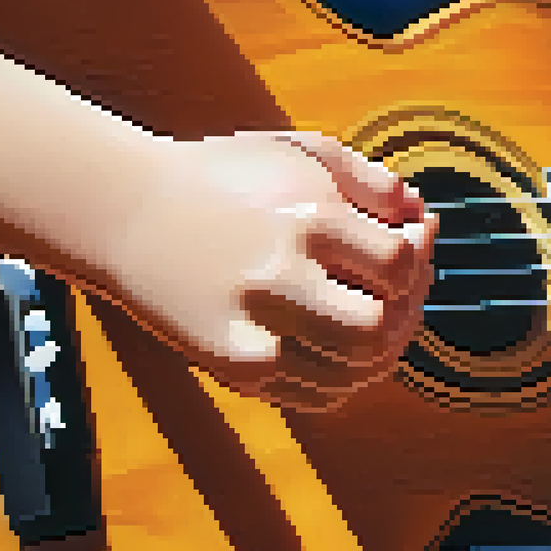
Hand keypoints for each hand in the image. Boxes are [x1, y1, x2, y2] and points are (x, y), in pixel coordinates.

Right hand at [95, 131, 436, 410]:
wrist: (128, 212)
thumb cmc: (231, 179)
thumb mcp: (302, 155)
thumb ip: (374, 182)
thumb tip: (423, 220)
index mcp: (308, 220)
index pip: (400, 265)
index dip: (416, 262)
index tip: (404, 249)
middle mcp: (280, 278)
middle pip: (381, 329)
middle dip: (404, 315)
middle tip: (397, 298)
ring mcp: (253, 330)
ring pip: (354, 371)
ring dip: (380, 352)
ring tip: (376, 323)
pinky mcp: (232, 367)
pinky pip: (318, 395)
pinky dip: (344, 379)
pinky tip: (340, 350)